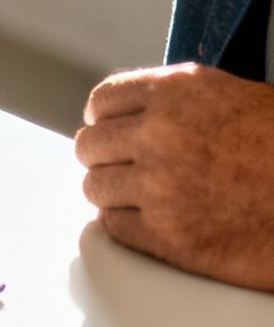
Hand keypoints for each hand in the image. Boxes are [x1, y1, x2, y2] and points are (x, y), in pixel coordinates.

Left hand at [78, 63, 273, 289]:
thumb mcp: (237, 99)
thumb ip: (180, 103)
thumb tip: (134, 116)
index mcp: (178, 91)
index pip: (103, 101)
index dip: (105, 119)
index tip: (109, 130)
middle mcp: (160, 133)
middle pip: (90, 145)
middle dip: (107, 157)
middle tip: (126, 168)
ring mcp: (159, 186)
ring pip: (95, 187)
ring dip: (114, 192)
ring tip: (142, 196)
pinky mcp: (167, 235)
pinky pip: (114, 225)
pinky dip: (128, 224)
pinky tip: (153, 221)